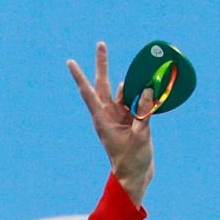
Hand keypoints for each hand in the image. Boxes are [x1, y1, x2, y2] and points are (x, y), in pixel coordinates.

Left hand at [66, 41, 152, 203]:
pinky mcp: (130, 120)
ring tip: (142, 71)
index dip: (79, 76)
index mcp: (102, 119)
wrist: (135, 176)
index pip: (88, 93)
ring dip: (130, 80)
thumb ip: (144, 112)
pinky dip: (141, 93)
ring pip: (121, 91)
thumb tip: (146, 90)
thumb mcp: (141, 135)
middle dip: (102, 64)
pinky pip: (134, 100)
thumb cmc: (132, 161)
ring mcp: (119, 116)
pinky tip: (149, 86)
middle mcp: (107, 114)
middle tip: (101, 43)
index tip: (70, 61)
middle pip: (103, 84)